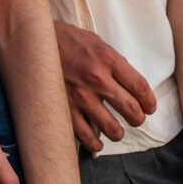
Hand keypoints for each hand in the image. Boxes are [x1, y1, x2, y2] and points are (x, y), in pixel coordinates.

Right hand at [55, 22, 155, 151]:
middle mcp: (97, 78)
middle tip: (136, 120)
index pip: (140, 87)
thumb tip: (129, 83)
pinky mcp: (64, 108)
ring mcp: (80, 96)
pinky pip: (85, 135)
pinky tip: (97, 143)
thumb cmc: (66, 39)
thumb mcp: (95, 42)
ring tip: (117, 132)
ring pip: (111, 127)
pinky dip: (95, 144)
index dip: (149, 101)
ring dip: (118, 133)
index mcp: (108, 58)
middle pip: (130, 109)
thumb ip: (113, 62)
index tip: (150, 107)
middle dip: (138, 119)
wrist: (33, 41)